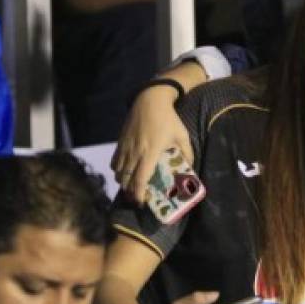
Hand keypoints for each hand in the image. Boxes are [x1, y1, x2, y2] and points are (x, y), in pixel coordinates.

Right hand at [111, 85, 192, 203]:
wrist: (150, 101)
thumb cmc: (169, 119)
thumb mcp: (182, 136)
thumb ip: (187, 153)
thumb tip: (190, 168)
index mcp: (150, 153)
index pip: (140, 180)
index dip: (138, 194)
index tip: (141, 203)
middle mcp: (134, 153)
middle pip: (126, 180)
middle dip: (130, 192)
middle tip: (138, 198)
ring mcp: (125, 147)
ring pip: (118, 172)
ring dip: (123, 183)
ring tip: (132, 187)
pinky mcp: (120, 142)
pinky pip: (114, 162)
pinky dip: (118, 171)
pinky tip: (125, 172)